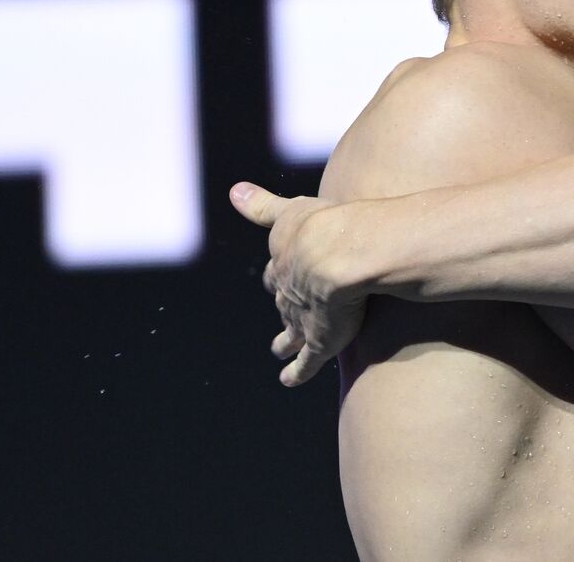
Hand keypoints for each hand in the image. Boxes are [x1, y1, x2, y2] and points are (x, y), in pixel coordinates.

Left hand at [228, 182, 368, 386]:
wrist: (339, 254)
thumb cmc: (322, 225)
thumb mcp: (289, 210)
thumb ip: (262, 205)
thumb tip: (234, 190)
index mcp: (285, 262)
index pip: (277, 272)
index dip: (277, 275)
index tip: (274, 279)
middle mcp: (289, 292)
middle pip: (282, 302)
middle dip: (282, 307)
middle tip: (282, 313)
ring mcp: (303, 319)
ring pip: (290, 334)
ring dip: (285, 342)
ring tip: (279, 350)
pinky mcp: (320, 341)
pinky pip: (305, 363)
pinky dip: (296, 372)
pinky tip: (288, 381)